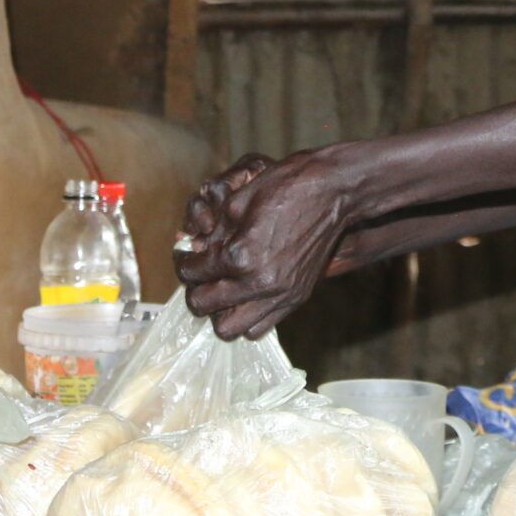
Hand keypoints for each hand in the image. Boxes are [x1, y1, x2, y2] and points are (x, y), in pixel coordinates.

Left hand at [174, 150, 354, 340]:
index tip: (186, 256)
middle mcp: (259, 282)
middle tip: (200, 275)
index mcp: (240, 255)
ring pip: (230, 328)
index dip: (183, 262)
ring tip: (223, 290)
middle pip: (204, 306)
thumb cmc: (285, 188)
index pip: (193, 273)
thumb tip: (194, 250)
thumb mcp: (238, 202)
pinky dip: (246, 316)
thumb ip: (211, 233)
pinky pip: (260, 327)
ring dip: (219, 311)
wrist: (332, 192)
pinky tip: (247, 293)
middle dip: (195, 290)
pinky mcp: (296, 298)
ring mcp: (280, 295)